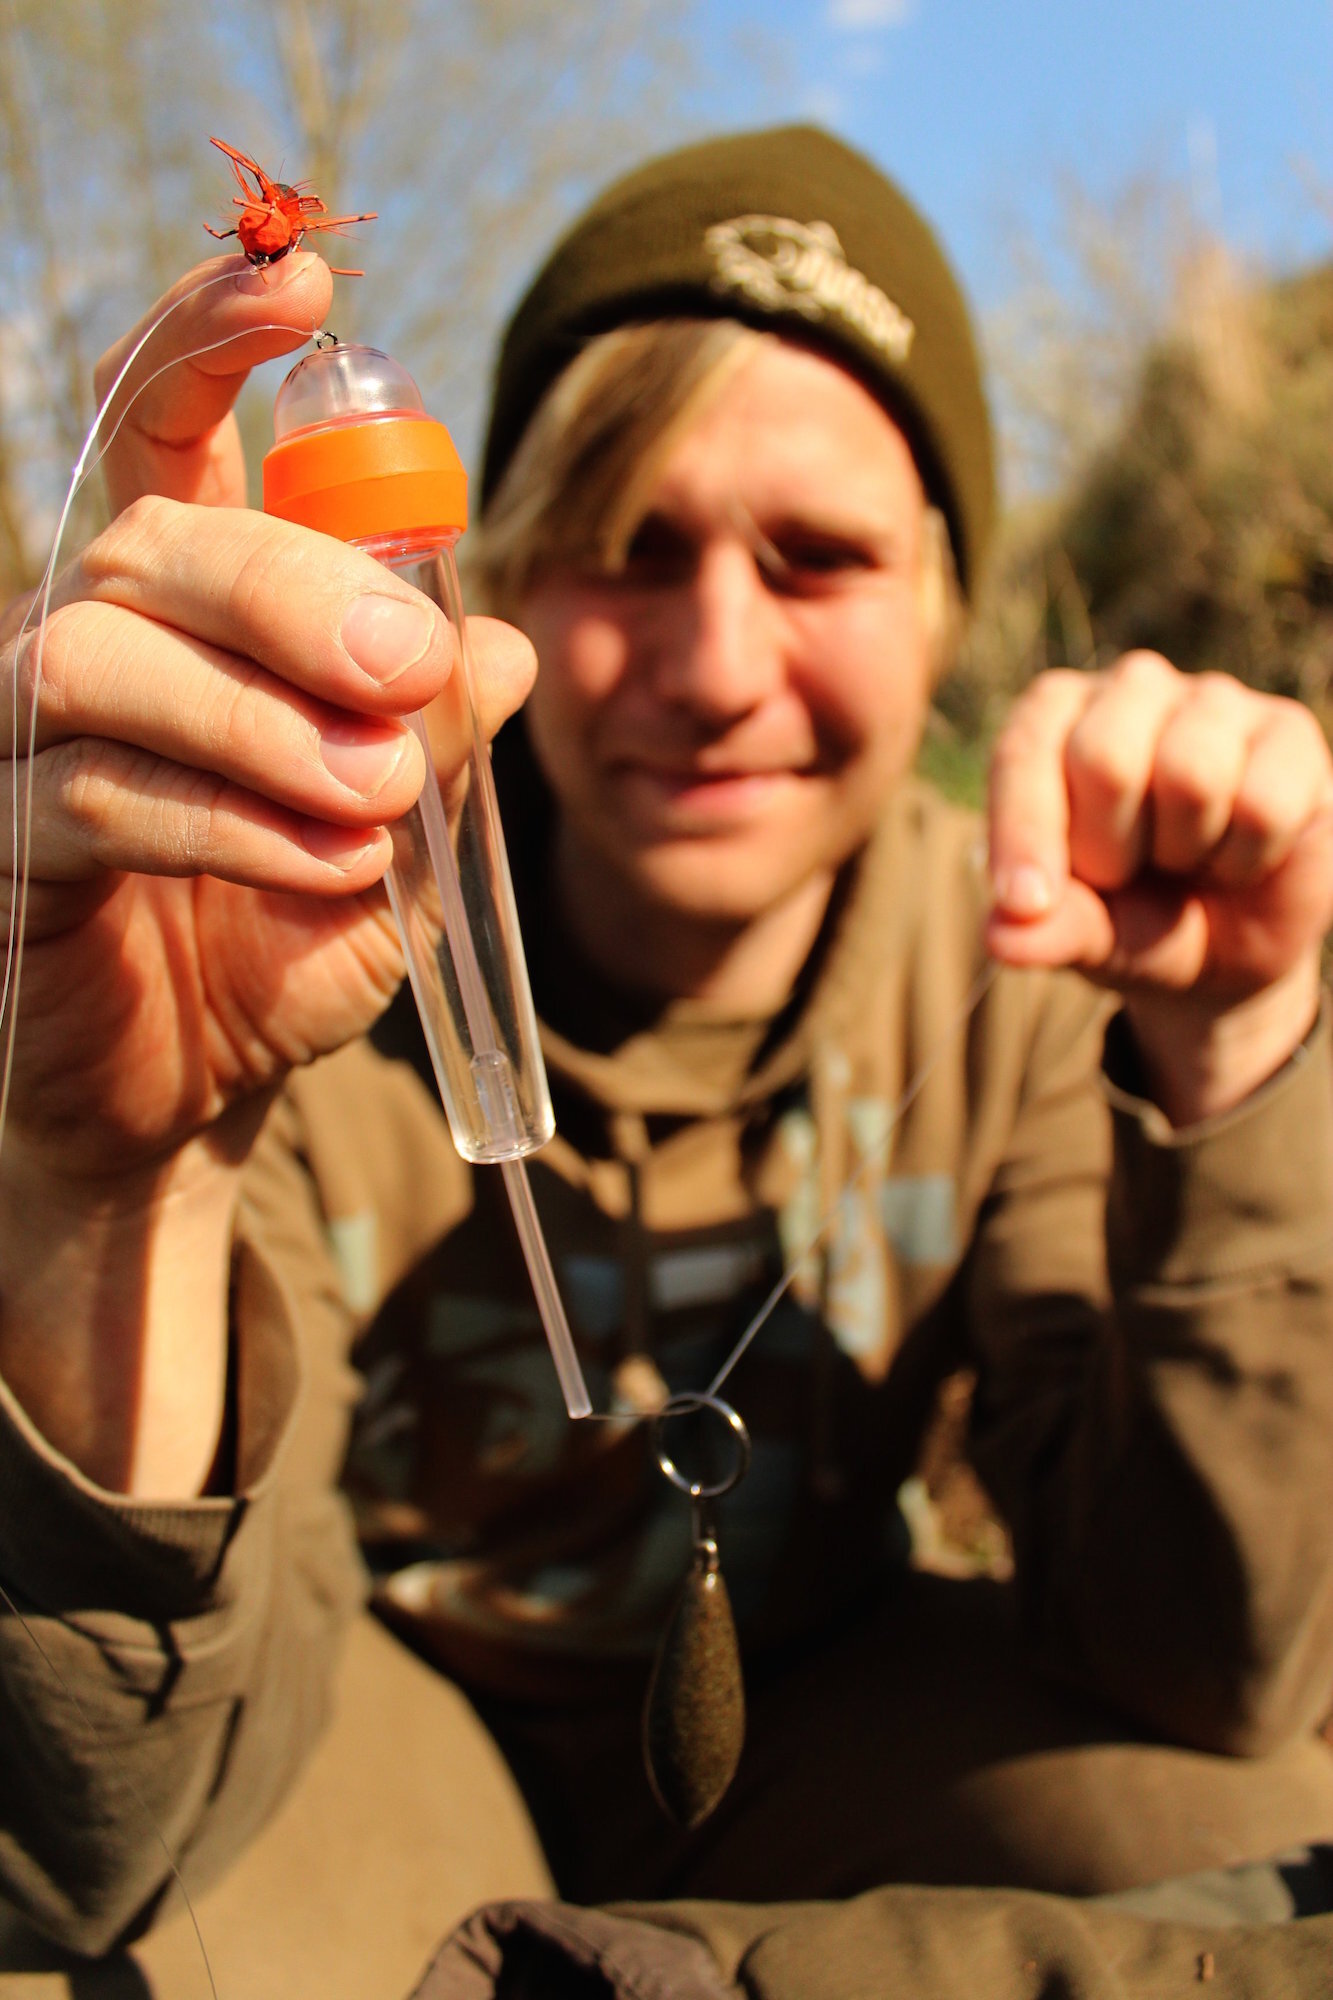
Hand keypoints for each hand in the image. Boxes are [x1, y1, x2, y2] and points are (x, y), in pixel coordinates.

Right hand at [0, 253, 534, 1490]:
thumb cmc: (288, 936)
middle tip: (406, 674)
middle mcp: (89, 640)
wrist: (201, 1090)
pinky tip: (318, 870)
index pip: (170, 433)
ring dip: (259, 719)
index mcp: (188, 608)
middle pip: (153, 538)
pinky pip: (83, 793)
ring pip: (96, 650)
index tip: (296, 288)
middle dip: (294, 591)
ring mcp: (25, 740)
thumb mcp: (399, 830)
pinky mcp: (4, 845)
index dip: (212, 341)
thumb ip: (436, 729)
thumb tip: (501, 635)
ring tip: (370, 804)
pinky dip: (220, 823)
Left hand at [986, 652, 1332, 1121]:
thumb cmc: (1136, 919)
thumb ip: (1047, 928)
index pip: (1025, 754)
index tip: (1026, 904)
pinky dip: (1246, 857)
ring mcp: (1213, 700)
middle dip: (1111, 848)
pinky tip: (1241, 855)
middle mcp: (1130, 688)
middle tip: (1127, 872)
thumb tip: (1002, 936)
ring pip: (1191, 774)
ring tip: (1186, 857)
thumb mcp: (1086, 935)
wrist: (1233, 950)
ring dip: (1184, 849)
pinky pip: (1261, 803)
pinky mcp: (1286, 729)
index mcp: (1054, 717)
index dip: (1024, 835)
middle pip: (1104, 757)